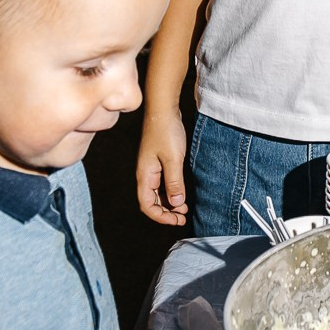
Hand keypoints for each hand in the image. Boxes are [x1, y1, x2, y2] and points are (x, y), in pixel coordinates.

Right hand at [136, 112, 188, 226]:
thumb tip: (176, 203)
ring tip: (185, 207)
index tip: (177, 220)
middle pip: (151, 202)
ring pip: (157, 193)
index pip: (147, 205)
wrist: (163, 109)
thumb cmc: (165, 131)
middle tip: (183, 216)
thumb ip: (174, 182)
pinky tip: (181, 192)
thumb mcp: (173, 159)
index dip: (161, 217)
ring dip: (170, 202)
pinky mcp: (158, 161)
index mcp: (145, 175)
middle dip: (166, 212)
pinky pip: (162, 183)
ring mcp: (151, 168)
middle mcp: (145, 174)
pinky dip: (171, 191)